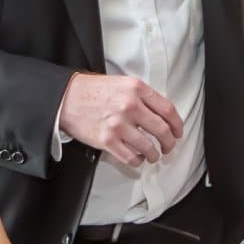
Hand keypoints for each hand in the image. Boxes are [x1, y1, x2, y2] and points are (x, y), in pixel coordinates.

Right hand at [61, 73, 182, 168]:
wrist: (66, 98)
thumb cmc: (91, 90)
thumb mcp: (121, 83)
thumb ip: (142, 96)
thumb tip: (161, 114)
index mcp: (136, 89)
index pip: (168, 110)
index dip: (177, 124)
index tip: (177, 132)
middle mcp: (130, 106)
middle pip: (162, 130)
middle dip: (169, 142)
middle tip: (168, 146)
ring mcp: (118, 124)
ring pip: (149, 147)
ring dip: (154, 155)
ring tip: (153, 155)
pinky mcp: (107, 140)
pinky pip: (131, 157)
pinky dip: (138, 161)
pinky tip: (137, 158)